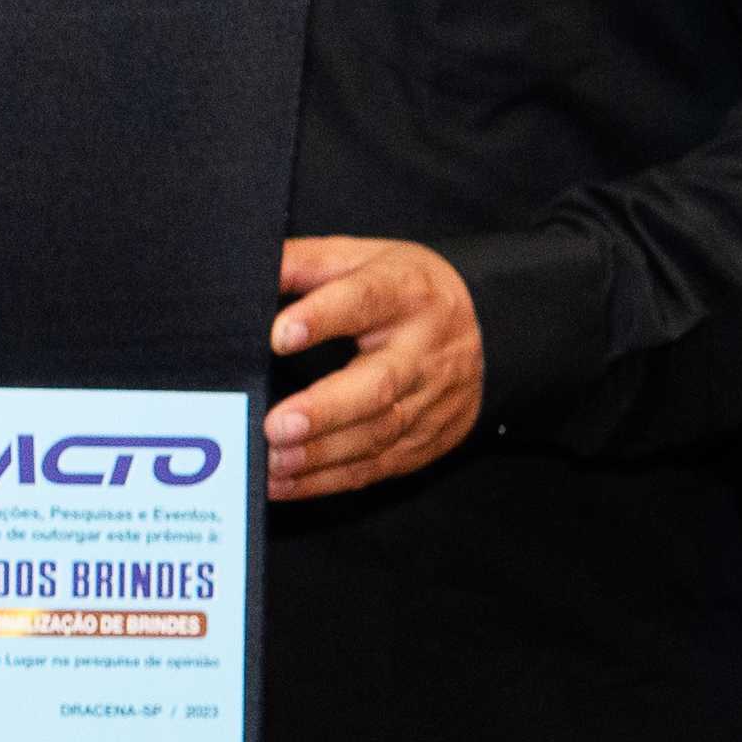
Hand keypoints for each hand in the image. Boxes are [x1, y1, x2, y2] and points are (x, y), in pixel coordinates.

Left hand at [261, 236, 480, 501]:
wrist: (490, 331)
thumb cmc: (404, 290)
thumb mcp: (363, 258)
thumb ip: (304, 262)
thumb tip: (252, 271)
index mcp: (406, 294)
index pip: (365, 301)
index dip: (322, 318)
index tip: (279, 336)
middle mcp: (423, 352)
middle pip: (377, 385)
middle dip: (325, 410)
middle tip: (276, 425)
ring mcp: (429, 402)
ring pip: (376, 435)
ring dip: (320, 454)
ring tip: (272, 460)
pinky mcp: (425, 442)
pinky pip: (375, 466)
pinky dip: (327, 481)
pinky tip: (285, 483)